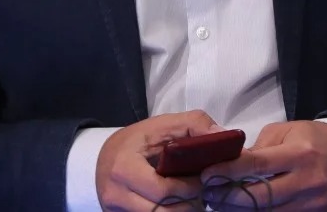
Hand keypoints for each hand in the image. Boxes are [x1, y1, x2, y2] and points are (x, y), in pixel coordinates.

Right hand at [96, 109, 220, 210]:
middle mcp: (115, 195)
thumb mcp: (162, 125)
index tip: (202, 179)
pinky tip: (176, 205)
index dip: (190, 188)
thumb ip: (193, 124)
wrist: (104, 158)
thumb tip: (221, 135)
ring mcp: (115, 211)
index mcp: (124, 168)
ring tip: (191, 199)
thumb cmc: (137, 141)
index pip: (165, 191)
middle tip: (200, 192)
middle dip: (189, 205)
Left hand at [201, 120, 326, 209]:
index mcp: (299, 154)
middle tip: (208, 193)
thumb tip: (232, 164)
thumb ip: (259, 148)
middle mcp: (306, 181)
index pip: (258, 165)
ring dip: (239, 210)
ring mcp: (311, 203)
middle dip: (229, 197)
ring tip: (218, 203)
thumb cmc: (312, 139)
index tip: (207, 174)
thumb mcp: (286, 131)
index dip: (229, 171)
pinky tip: (241, 210)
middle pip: (261, 196)